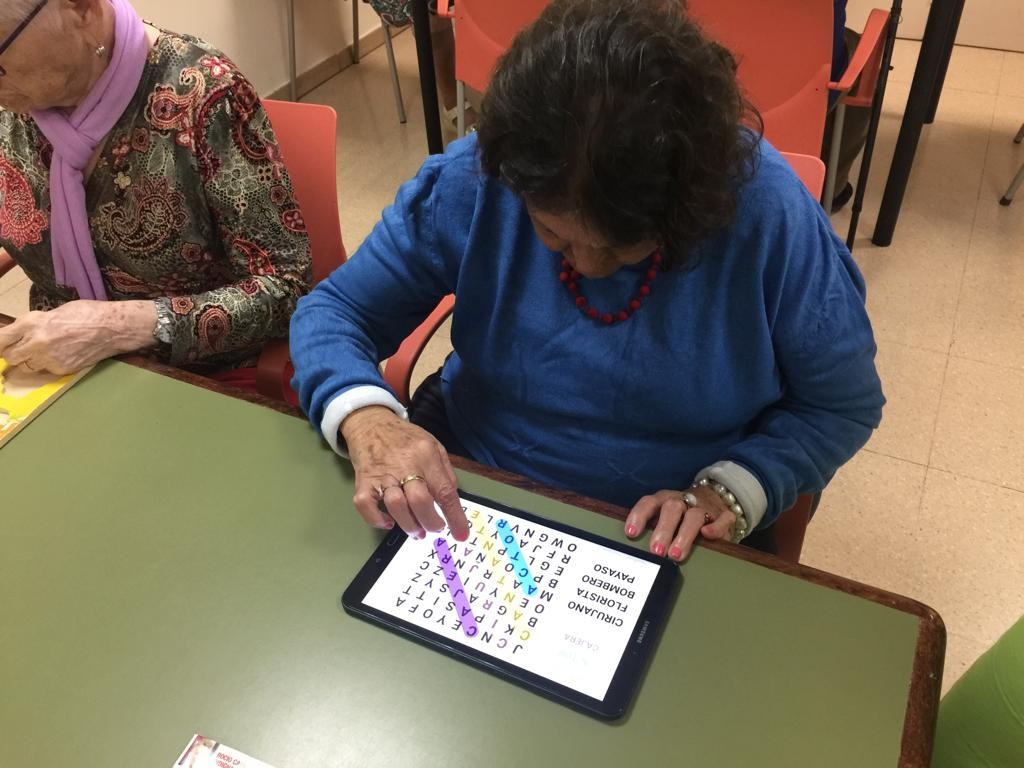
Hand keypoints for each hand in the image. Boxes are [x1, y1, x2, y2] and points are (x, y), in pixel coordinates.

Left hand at [0, 300, 156, 374]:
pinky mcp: (61, 369)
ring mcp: (49, 358)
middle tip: (24, 348)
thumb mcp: (54, 312)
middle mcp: (36, 342)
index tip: (1, 345)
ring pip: (27, 366)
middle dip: (15, 353)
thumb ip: (34, 324)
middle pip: (10, 356)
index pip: (1, 339)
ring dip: (31, 361)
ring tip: (46, 351)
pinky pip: (46, 370)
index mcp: (32, 323)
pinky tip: (62, 355)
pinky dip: (49, 365)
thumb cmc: (87, 313)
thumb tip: (20, 333)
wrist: (113, 328)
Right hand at [342, 406, 468, 540]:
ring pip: (396, 505)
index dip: (455, 516)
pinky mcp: (363, 481)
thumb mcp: (434, 446)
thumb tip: (453, 500)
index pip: (444, 490)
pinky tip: (388, 521)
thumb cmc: (405, 438)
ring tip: (416, 530)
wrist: (371, 423)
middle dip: (431, 523)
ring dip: (409, 525)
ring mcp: (382, 474)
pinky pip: (366, 506)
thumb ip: (445, 472)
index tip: (461, 534)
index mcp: (426, 456)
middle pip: (420, 501)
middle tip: (434, 529)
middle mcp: (405, 465)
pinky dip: (376, 519)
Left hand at [624, 485, 736, 561]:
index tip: (631, 533)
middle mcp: (682, 501)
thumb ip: (651, 529)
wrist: (713, 498)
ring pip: (694, 516)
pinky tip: (707, 535)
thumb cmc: (680, 515)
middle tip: (656, 551)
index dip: (639, 516)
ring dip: (684, 535)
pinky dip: (715, 527)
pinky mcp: (723, 516)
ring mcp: (704, 508)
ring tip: (675, 555)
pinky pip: (722, 519)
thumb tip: (635, 552)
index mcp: (663, 500)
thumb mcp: (663, 516)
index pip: (649, 503)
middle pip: (671, 509)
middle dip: (663, 530)